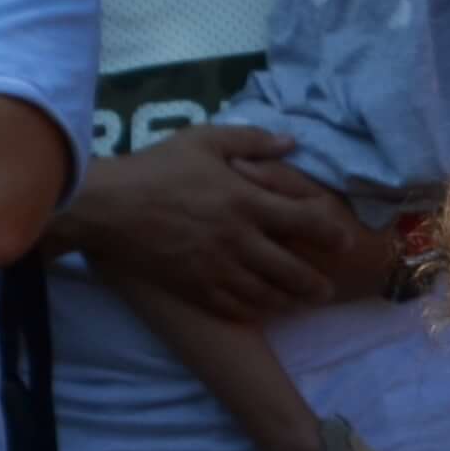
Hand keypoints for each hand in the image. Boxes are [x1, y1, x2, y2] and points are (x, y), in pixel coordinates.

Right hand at [65, 123, 380, 321]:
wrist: (105, 207)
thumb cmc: (156, 168)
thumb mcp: (204, 140)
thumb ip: (251, 139)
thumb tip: (291, 142)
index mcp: (245, 202)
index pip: (306, 222)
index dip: (331, 233)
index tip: (344, 240)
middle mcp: (238, 240)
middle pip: (293, 270)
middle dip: (317, 282)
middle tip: (328, 287)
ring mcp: (217, 269)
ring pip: (268, 295)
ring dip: (291, 301)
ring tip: (303, 301)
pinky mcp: (195, 288)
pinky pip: (236, 308)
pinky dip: (256, 311)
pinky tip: (264, 308)